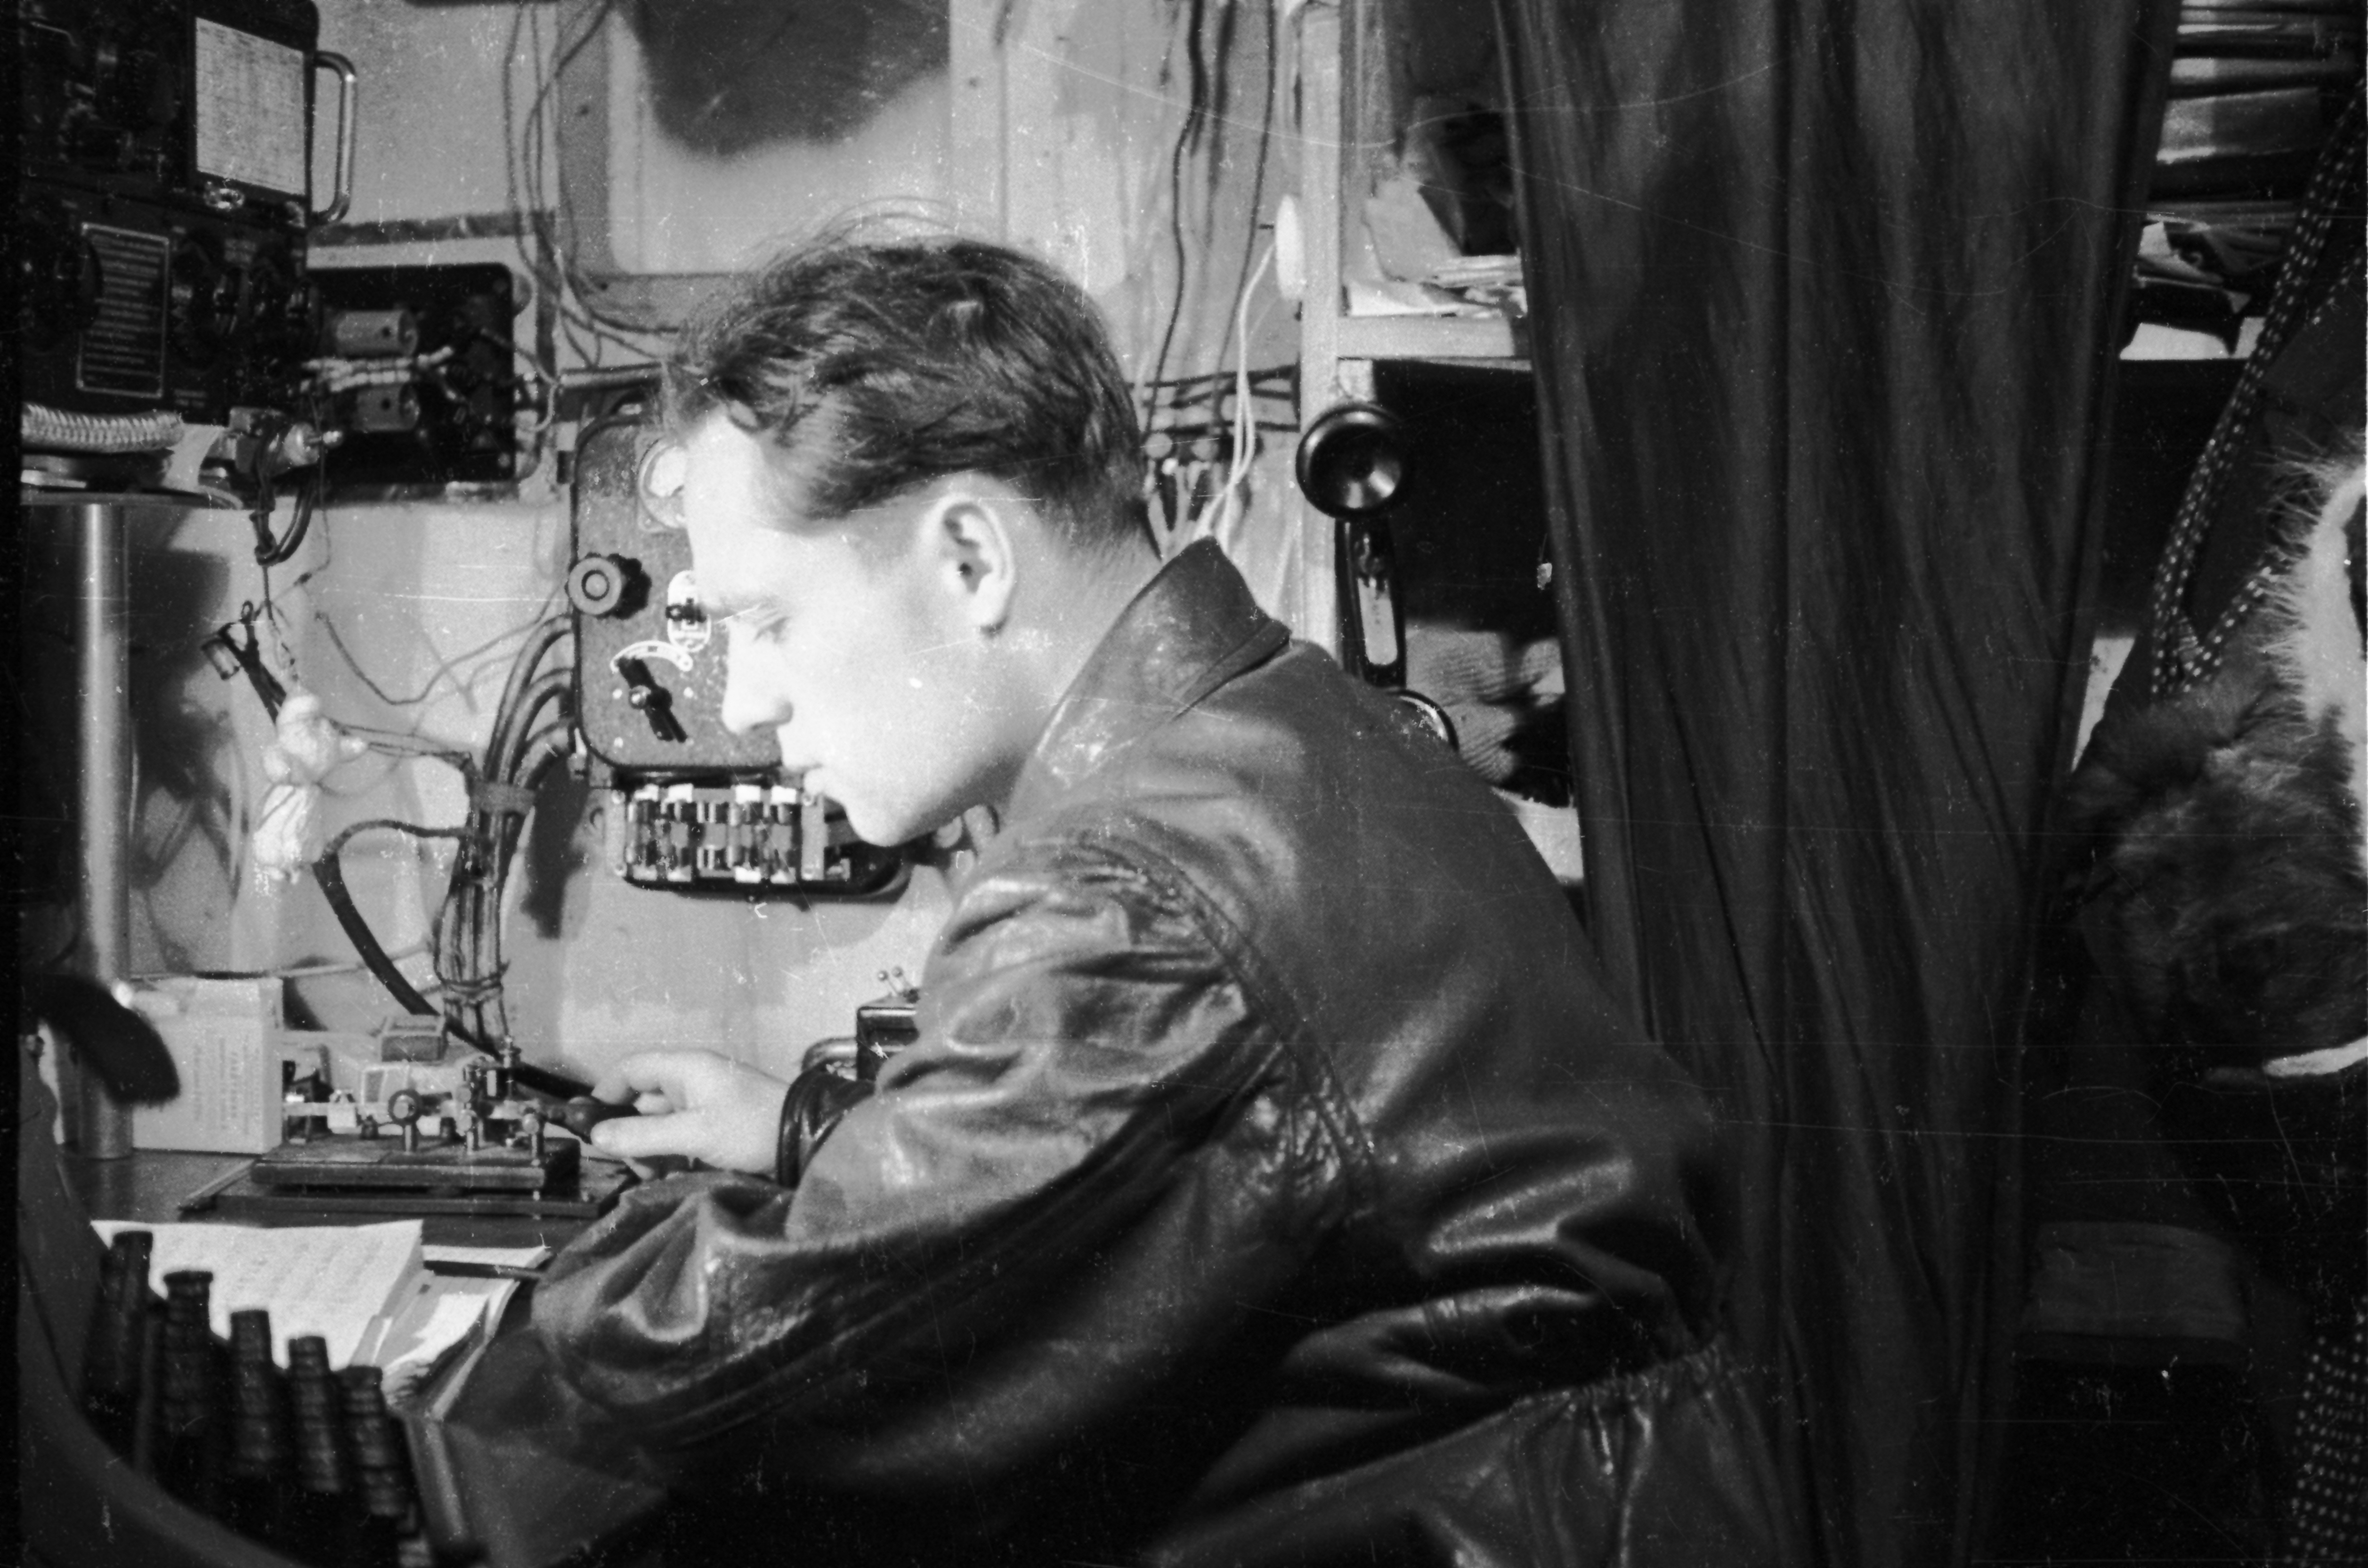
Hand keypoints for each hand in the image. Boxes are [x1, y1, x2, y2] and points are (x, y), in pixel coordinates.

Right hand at [583, 1051, 790, 1175]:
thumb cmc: (750, 1129)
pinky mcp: (715, 1126)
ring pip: (659, 1124)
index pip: (629, 1070)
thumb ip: (643, 1135)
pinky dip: (671, 1155)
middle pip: (641, 1102)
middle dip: (631, 1136)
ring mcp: (704, 1103)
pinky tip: (674, 1174)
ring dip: (650, 1150)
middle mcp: (691, 1080)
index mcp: (685, 1068)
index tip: (589, 1129)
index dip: (604, 1095)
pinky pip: (679, 1137)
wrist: (806, 1140)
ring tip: (657, 1175)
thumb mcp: (693, 1134)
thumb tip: (597, 1136)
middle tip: (637, 1167)